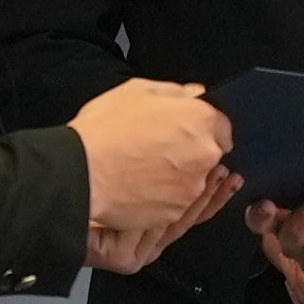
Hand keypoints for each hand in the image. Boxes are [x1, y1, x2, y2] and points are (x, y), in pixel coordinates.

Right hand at [71, 80, 234, 269]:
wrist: (81, 172)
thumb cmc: (104, 130)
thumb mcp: (137, 91)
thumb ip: (174, 91)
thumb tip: (193, 94)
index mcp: (200, 120)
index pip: (222, 125)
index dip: (201, 127)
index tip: (185, 131)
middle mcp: (204, 155)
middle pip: (210, 154)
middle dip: (191, 152)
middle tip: (158, 149)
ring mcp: (191, 187)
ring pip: (193, 181)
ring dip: (177, 176)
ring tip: (144, 168)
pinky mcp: (175, 212)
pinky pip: (175, 203)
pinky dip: (163, 197)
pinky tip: (139, 186)